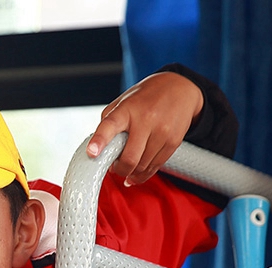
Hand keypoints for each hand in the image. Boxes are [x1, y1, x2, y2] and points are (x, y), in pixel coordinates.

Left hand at [87, 71, 203, 185]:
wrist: (180, 88)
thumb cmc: (146, 97)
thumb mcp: (122, 102)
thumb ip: (108, 123)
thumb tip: (98, 148)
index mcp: (127, 109)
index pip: (110, 126)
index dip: (99, 140)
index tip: (91, 153)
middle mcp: (145, 120)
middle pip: (130, 158)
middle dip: (119, 169)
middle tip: (115, 167)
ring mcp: (162, 131)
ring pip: (143, 166)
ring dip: (131, 172)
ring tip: (127, 165)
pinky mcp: (173, 142)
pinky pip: (155, 167)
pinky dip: (143, 174)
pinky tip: (136, 174)